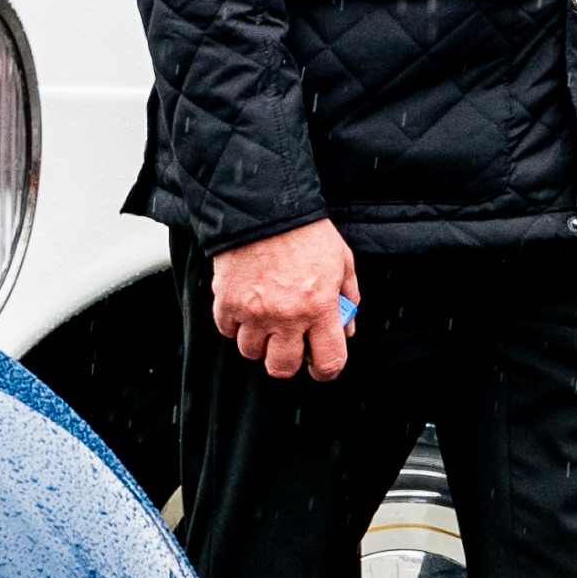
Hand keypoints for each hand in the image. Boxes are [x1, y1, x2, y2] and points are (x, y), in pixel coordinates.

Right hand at [212, 220, 359, 379]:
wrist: (264, 207)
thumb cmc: (306, 232)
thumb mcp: (342, 262)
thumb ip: (348, 298)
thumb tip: (347, 329)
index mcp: (320, 307)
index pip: (328, 361)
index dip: (326, 371)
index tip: (320, 367)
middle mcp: (286, 316)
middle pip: (282, 368)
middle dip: (287, 361)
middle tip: (288, 345)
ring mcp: (253, 312)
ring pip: (251, 352)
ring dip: (258, 342)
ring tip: (264, 320)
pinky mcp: (227, 302)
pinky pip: (227, 331)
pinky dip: (235, 324)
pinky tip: (245, 306)